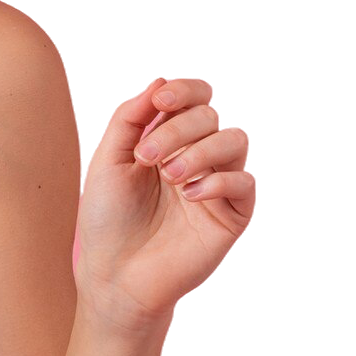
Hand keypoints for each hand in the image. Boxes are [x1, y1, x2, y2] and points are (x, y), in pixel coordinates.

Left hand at [73, 71, 262, 333]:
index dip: (184, 88)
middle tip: (147, 157)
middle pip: (213, 112)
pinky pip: (248, 181)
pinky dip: (220, 180)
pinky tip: (190, 196)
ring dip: (202, 149)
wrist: (116, 276)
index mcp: (172, 136)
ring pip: (239, 138)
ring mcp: (222, 183)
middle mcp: (202, 154)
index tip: (161, 100)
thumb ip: (129, 115)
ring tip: (170, 176)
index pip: (198, 93)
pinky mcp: (238, 215)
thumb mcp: (107, 159)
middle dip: (178, 127)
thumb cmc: (108, 218)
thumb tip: (160, 80)